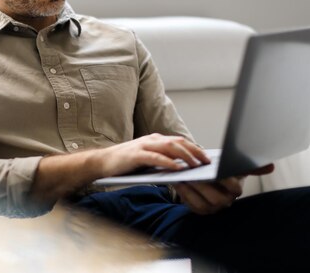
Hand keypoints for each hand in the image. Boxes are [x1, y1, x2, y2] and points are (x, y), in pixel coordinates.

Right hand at [94, 133, 209, 177]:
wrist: (102, 162)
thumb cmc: (126, 164)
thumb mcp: (148, 160)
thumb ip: (162, 160)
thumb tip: (182, 168)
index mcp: (156, 140)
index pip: (180, 141)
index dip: (195, 148)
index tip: (207, 157)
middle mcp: (152, 140)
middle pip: (178, 142)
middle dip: (195, 151)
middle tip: (207, 161)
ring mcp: (143, 146)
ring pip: (169, 147)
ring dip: (185, 156)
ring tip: (195, 165)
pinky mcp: (135, 155)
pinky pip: (155, 157)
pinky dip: (168, 162)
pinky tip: (177, 168)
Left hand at [172, 164, 274, 214]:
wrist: (210, 176)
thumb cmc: (224, 169)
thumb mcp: (236, 164)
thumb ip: (253, 165)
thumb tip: (271, 165)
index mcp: (236, 190)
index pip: (233, 187)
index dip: (225, 180)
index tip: (216, 170)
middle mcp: (226, 202)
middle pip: (216, 198)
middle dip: (204, 187)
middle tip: (194, 175)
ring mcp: (213, 208)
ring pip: (202, 203)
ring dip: (192, 191)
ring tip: (183, 178)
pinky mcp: (200, 210)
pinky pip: (191, 205)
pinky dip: (184, 195)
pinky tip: (178, 183)